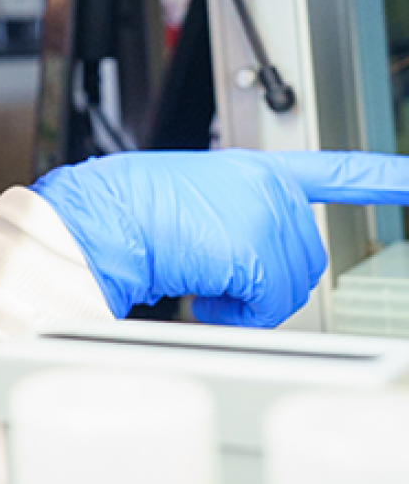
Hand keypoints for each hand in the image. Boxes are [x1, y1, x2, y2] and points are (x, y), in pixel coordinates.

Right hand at [32, 150, 408, 327]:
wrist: (102, 217)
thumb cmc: (130, 211)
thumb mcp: (195, 200)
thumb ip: (238, 218)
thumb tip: (251, 273)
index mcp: (253, 170)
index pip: (334, 171)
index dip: (383, 177)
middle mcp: (269, 186)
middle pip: (306, 259)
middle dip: (267, 282)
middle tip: (217, 278)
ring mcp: (266, 214)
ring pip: (290, 287)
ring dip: (247, 301)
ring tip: (203, 284)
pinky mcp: (257, 247)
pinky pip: (267, 305)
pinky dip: (234, 312)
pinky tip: (202, 294)